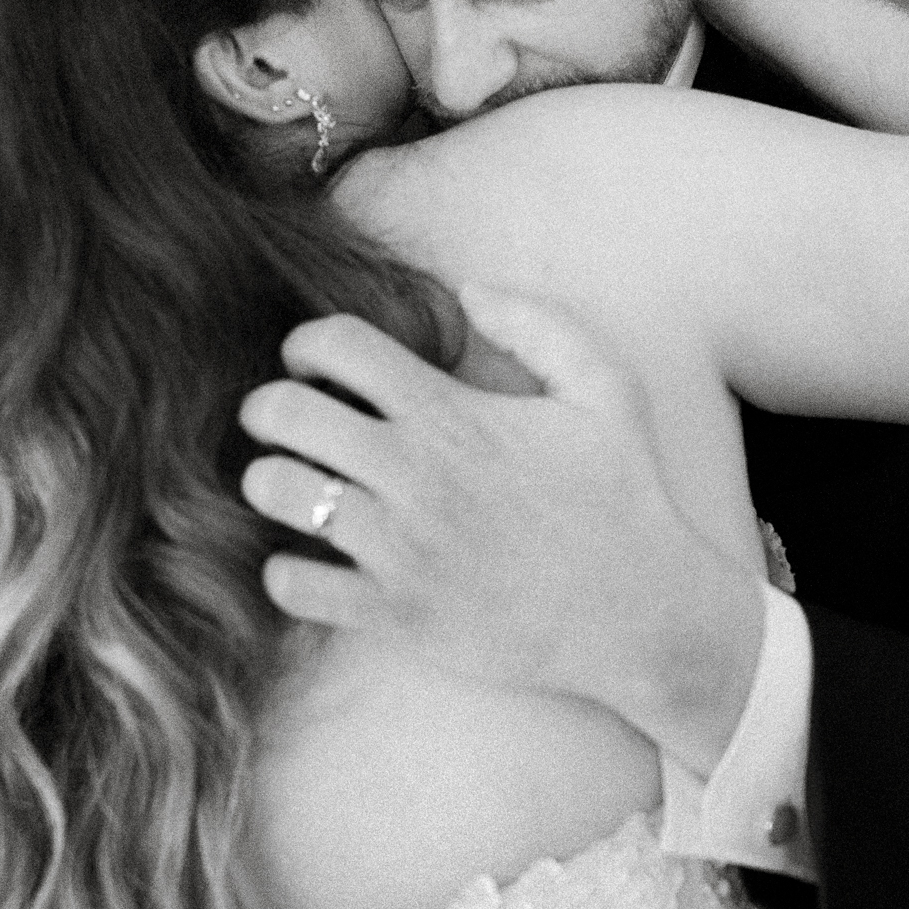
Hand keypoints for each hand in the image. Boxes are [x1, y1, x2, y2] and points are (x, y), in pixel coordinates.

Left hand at [236, 285, 766, 774]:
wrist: (642, 615)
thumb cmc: (624, 497)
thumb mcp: (608, 387)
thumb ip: (540, 325)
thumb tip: (467, 293)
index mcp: (453, 414)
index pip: (336, 344)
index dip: (308, 343)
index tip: (315, 364)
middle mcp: (415, 475)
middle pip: (284, 413)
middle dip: (266, 408)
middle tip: (282, 421)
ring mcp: (400, 547)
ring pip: (276, 493)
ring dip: (269, 483)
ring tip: (292, 487)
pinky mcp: (395, 614)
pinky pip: (293, 585)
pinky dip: (286, 572)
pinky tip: (314, 561)